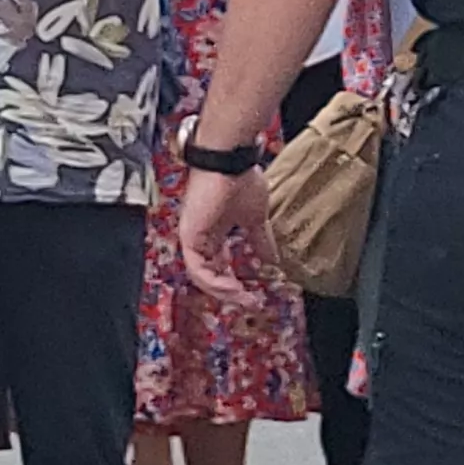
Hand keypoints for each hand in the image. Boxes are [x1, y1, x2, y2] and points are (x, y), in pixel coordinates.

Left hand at [179, 159, 277, 308]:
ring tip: (243, 298)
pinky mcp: (190, 236)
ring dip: (224, 291)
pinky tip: (233, 288)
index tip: (252, 294)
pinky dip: (215, 282)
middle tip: (249, 302)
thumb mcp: (255, 218)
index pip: (217, 265)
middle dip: (229, 292)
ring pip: (201, 276)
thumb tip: (273, 260)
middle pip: (208, 274)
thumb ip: (260, 240)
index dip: (232, 282)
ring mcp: (192, 237)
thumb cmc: (240, 181)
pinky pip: (197, 268)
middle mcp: (200, 237)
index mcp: (213, 232)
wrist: (230, 162)